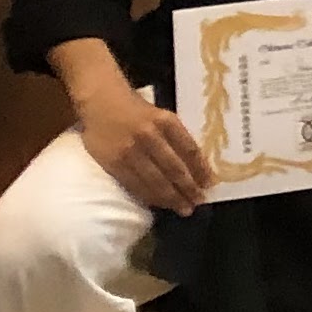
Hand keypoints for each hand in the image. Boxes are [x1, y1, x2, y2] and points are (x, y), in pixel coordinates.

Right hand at [69, 67, 212, 214]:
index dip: (201, 170)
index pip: (190, 150)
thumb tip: (197, 168)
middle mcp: (149, 135)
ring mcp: (130, 151)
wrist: (101, 102)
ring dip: (172, 197)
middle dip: (189, 188)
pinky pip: (135, 184)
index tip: (210, 184)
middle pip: (174, 168)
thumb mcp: (162, 116)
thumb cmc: (137, 111)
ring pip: (155, 180)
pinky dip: (150, 196)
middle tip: (199, 202)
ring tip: (184, 208)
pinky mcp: (113, 163)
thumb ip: (177, 138)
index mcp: (166, 121)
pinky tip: (160, 203)